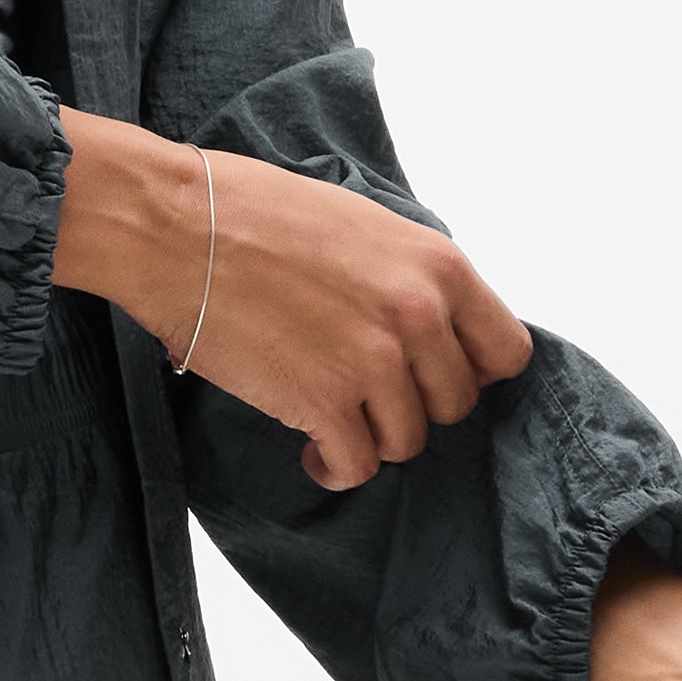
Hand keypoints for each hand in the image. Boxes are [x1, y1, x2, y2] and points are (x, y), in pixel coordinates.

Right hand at [52, 113, 528, 487]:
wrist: (176, 227)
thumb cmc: (254, 212)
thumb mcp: (364, 224)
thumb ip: (410, 276)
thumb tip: (432, 324)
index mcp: (437, 266)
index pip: (505, 352)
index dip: (472, 372)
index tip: (437, 375)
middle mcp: (418, 317)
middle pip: (454, 404)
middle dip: (413, 405)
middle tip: (370, 395)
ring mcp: (373, 364)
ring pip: (407, 441)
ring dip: (371, 437)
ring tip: (333, 419)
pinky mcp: (322, 403)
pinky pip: (355, 466)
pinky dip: (334, 468)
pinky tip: (312, 450)